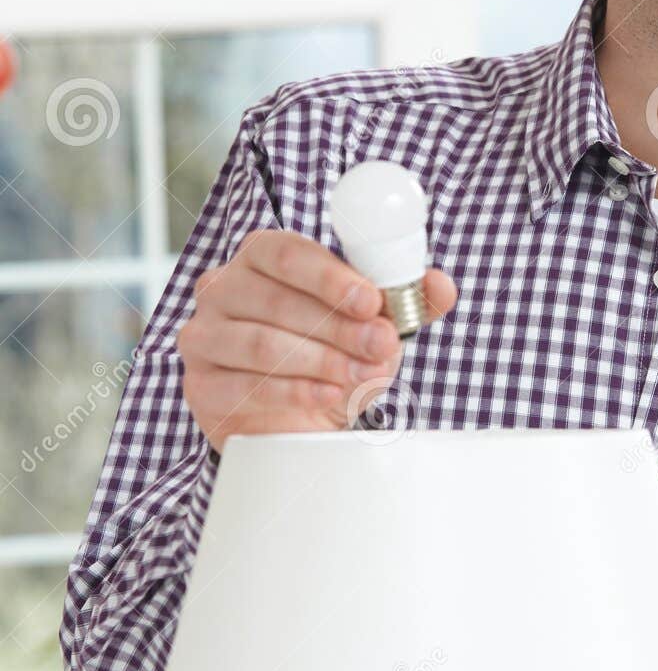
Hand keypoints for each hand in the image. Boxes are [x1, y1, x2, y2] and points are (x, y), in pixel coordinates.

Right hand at [176, 229, 457, 453]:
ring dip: (320, 359)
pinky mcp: (202, 385)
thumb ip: (407, 302)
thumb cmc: (331, 353)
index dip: (330, 276)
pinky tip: (329, 396)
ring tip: (362, 374)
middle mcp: (223, 288)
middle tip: (380, 345)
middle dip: (336, 325)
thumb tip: (442, 286)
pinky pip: (245, 386)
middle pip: (275, 300)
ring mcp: (205, 336)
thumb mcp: (373, 325)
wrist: (295, 418)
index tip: (371, 301)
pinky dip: (294, 392)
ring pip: (260, 342)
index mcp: (261, 256)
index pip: (286, 252)